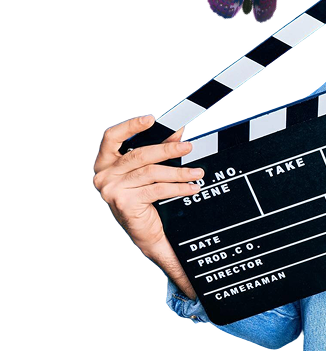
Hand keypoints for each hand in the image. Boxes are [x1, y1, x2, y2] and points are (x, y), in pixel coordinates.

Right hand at [94, 115, 203, 251]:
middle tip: (188, 146)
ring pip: (151, 173)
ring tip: (197, 172)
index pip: (111, 137)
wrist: (141, 230)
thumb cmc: (141, 196)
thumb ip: (159, 150)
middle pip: (139, 155)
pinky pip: (157, 190)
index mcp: (105, 162)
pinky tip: (191, 187)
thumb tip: (178, 133)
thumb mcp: (146, 170)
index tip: (150, 119)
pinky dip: (177, 187)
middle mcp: (104, 175)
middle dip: (168, 149)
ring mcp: (112, 190)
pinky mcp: (124, 203)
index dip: (130, 126)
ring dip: (178, 172)